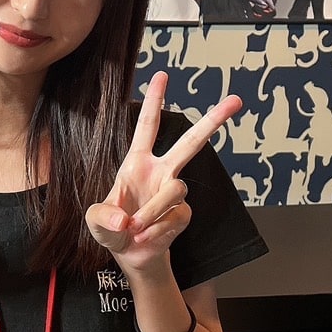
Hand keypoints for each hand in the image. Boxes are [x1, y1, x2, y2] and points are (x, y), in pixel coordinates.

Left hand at [85, 73, 241, 275]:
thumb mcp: (95, 222)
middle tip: (236, 101)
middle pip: (191, 142)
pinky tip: (147, 236)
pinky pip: (175, 216)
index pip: (147, 126)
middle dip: (213, 121)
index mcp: (137, 162)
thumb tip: (124, 219)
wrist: (131, 255)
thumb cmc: (112, 229)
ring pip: (175, 190)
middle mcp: (161, 172)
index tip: (162, 75)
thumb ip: (102, 217)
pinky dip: (156, 229)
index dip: (154, 101)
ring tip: (136, 227)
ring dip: (152, 211)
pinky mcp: (183, 213)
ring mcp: (174, 192)